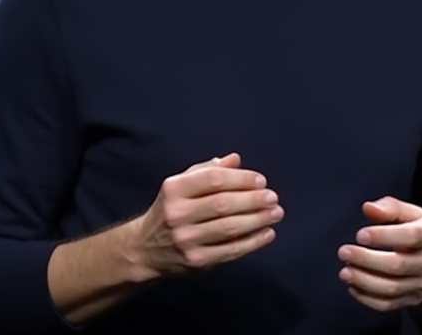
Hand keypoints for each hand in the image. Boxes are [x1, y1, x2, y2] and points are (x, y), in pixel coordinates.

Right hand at [130, 153, 282, 277]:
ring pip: (229, 227)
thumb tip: (235, 159)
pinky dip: (253, 242)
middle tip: (273, 197)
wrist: (146, 248)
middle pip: (223, 204)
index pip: (213, 179)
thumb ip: (208, 170)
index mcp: (174, 189)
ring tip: (275, 213)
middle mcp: (178, 213)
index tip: (261, 180)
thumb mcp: (182, 184)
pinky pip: (230, 250)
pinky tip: (267, 233)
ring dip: (258, 219)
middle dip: (253, 200)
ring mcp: (186, 239)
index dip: (241, 178)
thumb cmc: (171, 210)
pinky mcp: (196, 261)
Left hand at [337, 196, 421, 311]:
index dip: (383, 236)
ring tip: (344, 272)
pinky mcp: (413, 300)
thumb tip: (368, 208)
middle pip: (398, 265)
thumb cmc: (418, 231)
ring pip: (392, 288)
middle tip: (343, 252)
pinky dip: (368, 299)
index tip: (360, 235)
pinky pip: (389, 305)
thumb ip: (389, 207)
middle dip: (367, 260)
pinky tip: (353, 286)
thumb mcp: (410, 213)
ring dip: (364, 281)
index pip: (410, 236)